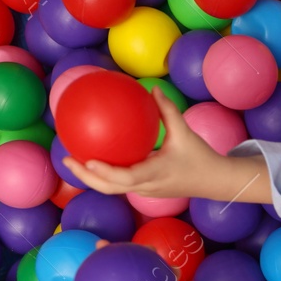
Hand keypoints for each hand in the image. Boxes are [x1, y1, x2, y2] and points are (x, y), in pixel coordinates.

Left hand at [62, 91, 253, 200]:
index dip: (105, 172)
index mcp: (155, 174)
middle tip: (66, 159)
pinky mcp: (145, 190)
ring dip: (90, 178)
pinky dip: (103, 176)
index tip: (87, 161)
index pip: (125, 177)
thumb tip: (151, 88)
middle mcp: (146, 186)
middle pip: (109, 188)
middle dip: (85, 177)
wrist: (214, 181)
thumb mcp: (186, 132)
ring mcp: (144, 191)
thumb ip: (168, 110)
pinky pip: (119, 185)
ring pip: (111, 189)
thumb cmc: (201, 157)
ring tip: (72, 161)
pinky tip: (94, 159)